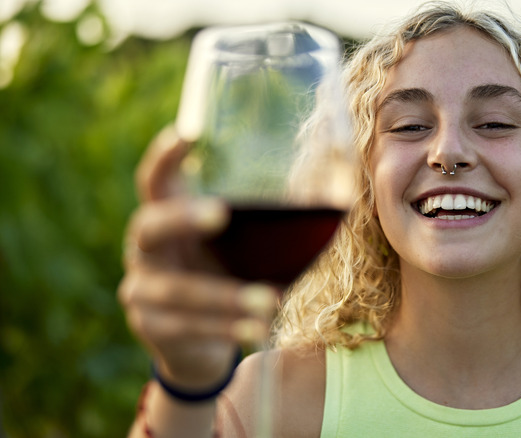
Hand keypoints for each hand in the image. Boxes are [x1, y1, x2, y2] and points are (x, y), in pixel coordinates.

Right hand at [118, 126, 277, 391]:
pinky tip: (257, 328)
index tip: (186, 133)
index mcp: (166, 217)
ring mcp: (141, 287)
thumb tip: (339, 203)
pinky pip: (187, 326)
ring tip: (271, 300)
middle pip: (150, 225)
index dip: (164, 157)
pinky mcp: (150, 326)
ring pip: (178, 290)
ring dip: (227, 295)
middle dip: (183, 217)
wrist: (196, 345)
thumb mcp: (240, 249)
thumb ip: (261, 227)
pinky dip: (226, 327)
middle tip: (220, 214)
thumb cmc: (228, 277)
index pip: (155, 180)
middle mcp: (143, 248)